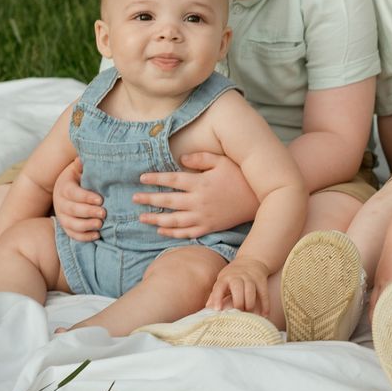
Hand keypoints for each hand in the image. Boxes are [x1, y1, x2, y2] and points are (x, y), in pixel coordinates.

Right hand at [52, 158, 105, 242]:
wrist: (64, 189)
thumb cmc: (78, 177)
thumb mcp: (78, 169)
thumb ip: (81, 165)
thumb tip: (82, 159)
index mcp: (63, 187)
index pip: (72, 193)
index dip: (86, 197)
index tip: (100, 200)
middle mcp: (60, 203)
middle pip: (72, 209)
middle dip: (88, 212)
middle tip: (104, 213)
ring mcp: (62, 216)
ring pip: (71, 224)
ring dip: (86, 226)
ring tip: (100, 224)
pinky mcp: (66, 227)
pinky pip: (73, 234)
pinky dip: (84, 237)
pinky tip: (97, 235)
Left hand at [134, 151, 256, 237]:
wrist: (258, 199)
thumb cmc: (239, 177)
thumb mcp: (222, 161)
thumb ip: (201, 158)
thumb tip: (181, 157)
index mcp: (200, 183)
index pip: (172, 180)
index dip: (155, 179)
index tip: (141, 178)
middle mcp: (198, 201)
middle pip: (168, 201)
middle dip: (149, 199)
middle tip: (133, 198)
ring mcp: (203, 216)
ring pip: (174, 220)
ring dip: (156, 219)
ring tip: (141, 217)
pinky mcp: (209, 227)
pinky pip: (187, 232)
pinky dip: (172, 233)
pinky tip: (161, 231)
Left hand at [206, 257, 271, 313]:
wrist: (251, 260)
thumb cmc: (233, 276)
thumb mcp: (222, 281)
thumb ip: (215, 295)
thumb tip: (206, 309)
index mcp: (225, 277)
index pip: (219, 287)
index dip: (217, 298)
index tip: (217, 309)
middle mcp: (238, 276)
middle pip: (238, 288)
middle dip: (238, 303)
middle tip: (238, 314)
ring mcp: (251, 277)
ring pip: (251, 291)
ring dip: (250, 304)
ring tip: (249, 315)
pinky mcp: (261, 280)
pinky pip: (264, 293)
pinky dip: (265, 305)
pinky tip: (264, 315)